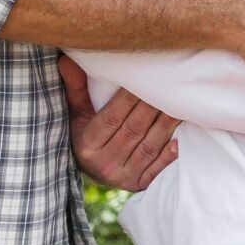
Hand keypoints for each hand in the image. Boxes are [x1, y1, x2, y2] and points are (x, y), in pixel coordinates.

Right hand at [60, 55, 178, 190]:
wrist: (91, 171)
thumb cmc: (84, 134)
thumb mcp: (76, 114)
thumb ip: (75, 89)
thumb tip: (66, 59)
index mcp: (87, 145)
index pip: (111, 118)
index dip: (128, 99)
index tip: (143, 80)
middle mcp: (104, 163)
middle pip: (133, 130)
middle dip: (151, 108)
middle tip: (167, 87)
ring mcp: (122, 176)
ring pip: (147, 147)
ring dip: (165, 126)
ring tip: (179, 106)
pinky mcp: (138, 184)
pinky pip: (155, 170)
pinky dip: (168, 156)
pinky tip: (178, 141)